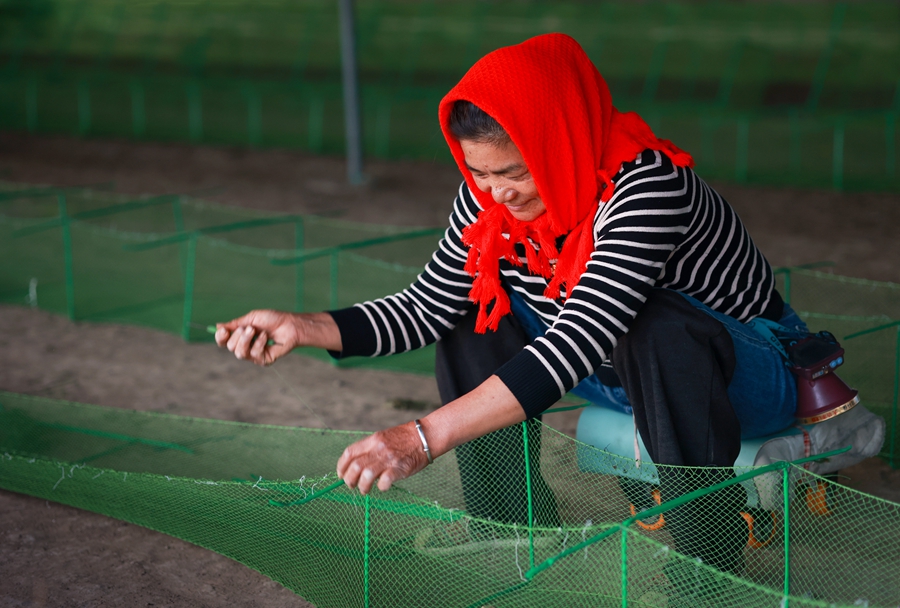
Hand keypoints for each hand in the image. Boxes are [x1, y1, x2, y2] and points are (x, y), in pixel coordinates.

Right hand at [215, 310, 340, 365]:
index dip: (220, 337)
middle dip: (239, 336)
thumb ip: (235, 324)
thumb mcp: (252, 318)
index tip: (224, 331)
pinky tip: (266, 338)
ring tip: (256, 331)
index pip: (223, 341)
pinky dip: (259, 343)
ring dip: (247, 340)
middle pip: (230, 347)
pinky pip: (254, 355)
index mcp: (240, 336)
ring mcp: (253, 355)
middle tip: (250, 328)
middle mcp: (245, 346)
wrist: (290, 324)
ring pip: (239, 353)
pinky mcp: (263, 360)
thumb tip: (217, 326)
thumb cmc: (272, 319)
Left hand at [337, 421, 430, 493]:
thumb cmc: (404, 438)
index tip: (341, 475)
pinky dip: (381, 487)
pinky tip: (383, 487)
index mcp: (372, 440)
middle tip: (352, 486)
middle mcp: (378, 448)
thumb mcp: (383, 437)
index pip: (349, 453)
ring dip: (362, 486)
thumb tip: (355, 465)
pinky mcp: (400, 468)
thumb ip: (370, 449)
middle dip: (349, 480)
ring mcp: (389, 459)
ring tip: (365, 490)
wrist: (424, 436)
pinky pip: (385, 481)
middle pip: (355, 467)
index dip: (341, 466)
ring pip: (367, 475)